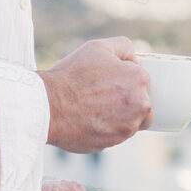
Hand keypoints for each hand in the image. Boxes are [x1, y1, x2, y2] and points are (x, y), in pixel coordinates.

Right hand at [39, 36, 150, 152]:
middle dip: (126, 102)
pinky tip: (88, 120)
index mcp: (139, 80)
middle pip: (141, 105)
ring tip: (92, 108)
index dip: (124, 80)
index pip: (142, 82)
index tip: (107, 81)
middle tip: (101, 96)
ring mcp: (127, 127)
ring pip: (129, 123)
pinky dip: (104, 130)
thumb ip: (124, 47)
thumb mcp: (98, 48)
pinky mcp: (113, 143)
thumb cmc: (72, 75)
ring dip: (116, 117)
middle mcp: (140, 105)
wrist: (48, 105)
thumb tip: (135, 60)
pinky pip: (113, 136)